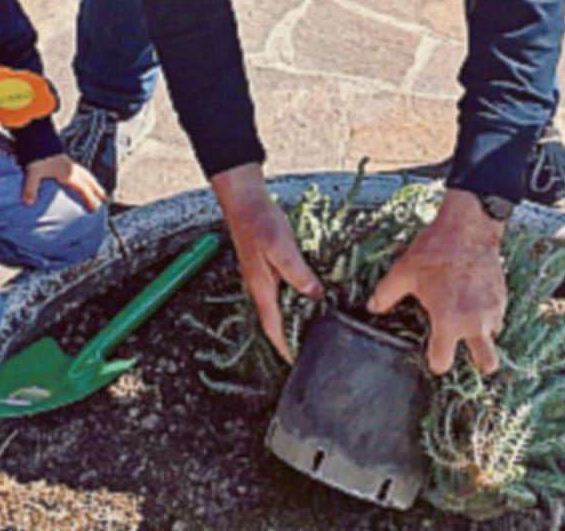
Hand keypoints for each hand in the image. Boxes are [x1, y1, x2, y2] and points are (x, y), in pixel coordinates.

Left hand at [23, 154, 106, 210]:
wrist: (37, 138)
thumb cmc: (37, 155)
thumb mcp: (33, 172)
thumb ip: (31, 188)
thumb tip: (28, 203)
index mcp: (68, 174)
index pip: (83, 188)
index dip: (90, 199)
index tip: (94, 209)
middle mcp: (72, 169)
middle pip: (90, 181)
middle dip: (98, 190)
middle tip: (106, 199)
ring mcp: (70, 164)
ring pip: (87, 174)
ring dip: (94, 183)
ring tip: (98, 189)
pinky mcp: (66, 159)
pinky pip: (81, 170)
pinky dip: (85, 176)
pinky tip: (82, 178)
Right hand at [211, 163, 321, 362]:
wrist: (244, 199)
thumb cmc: (258, 221)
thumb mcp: (281, 247)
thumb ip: (298, 273)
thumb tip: (315, 295)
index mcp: (262, 289)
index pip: (273, 329)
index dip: (286, 348)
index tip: (299, 364)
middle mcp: (261, 287)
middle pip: (278, 321)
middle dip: (294, 337)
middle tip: (317, 347)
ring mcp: (263, 277)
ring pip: (281, 306)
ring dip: (297, 317)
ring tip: (320, 325)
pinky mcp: (268, 266)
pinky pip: (284, 290)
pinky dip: (297, 298)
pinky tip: (312, 294)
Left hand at [368, 188, 506, 375]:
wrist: (469, 226)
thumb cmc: (436, 250)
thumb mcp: (404, 272)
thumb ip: (386, 294)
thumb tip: (373, 307)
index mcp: (448, 322)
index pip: (443, 363)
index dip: (435, 361)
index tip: (433, 355)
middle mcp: (474, 323)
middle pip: (488, 364)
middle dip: (478, 364)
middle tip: (465, 352)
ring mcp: (493, 310)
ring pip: (493, 337)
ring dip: (482, 334)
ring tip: (467, 319)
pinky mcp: (503, 297)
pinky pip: (498, 316)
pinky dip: (488, 314)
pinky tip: (474, 300)